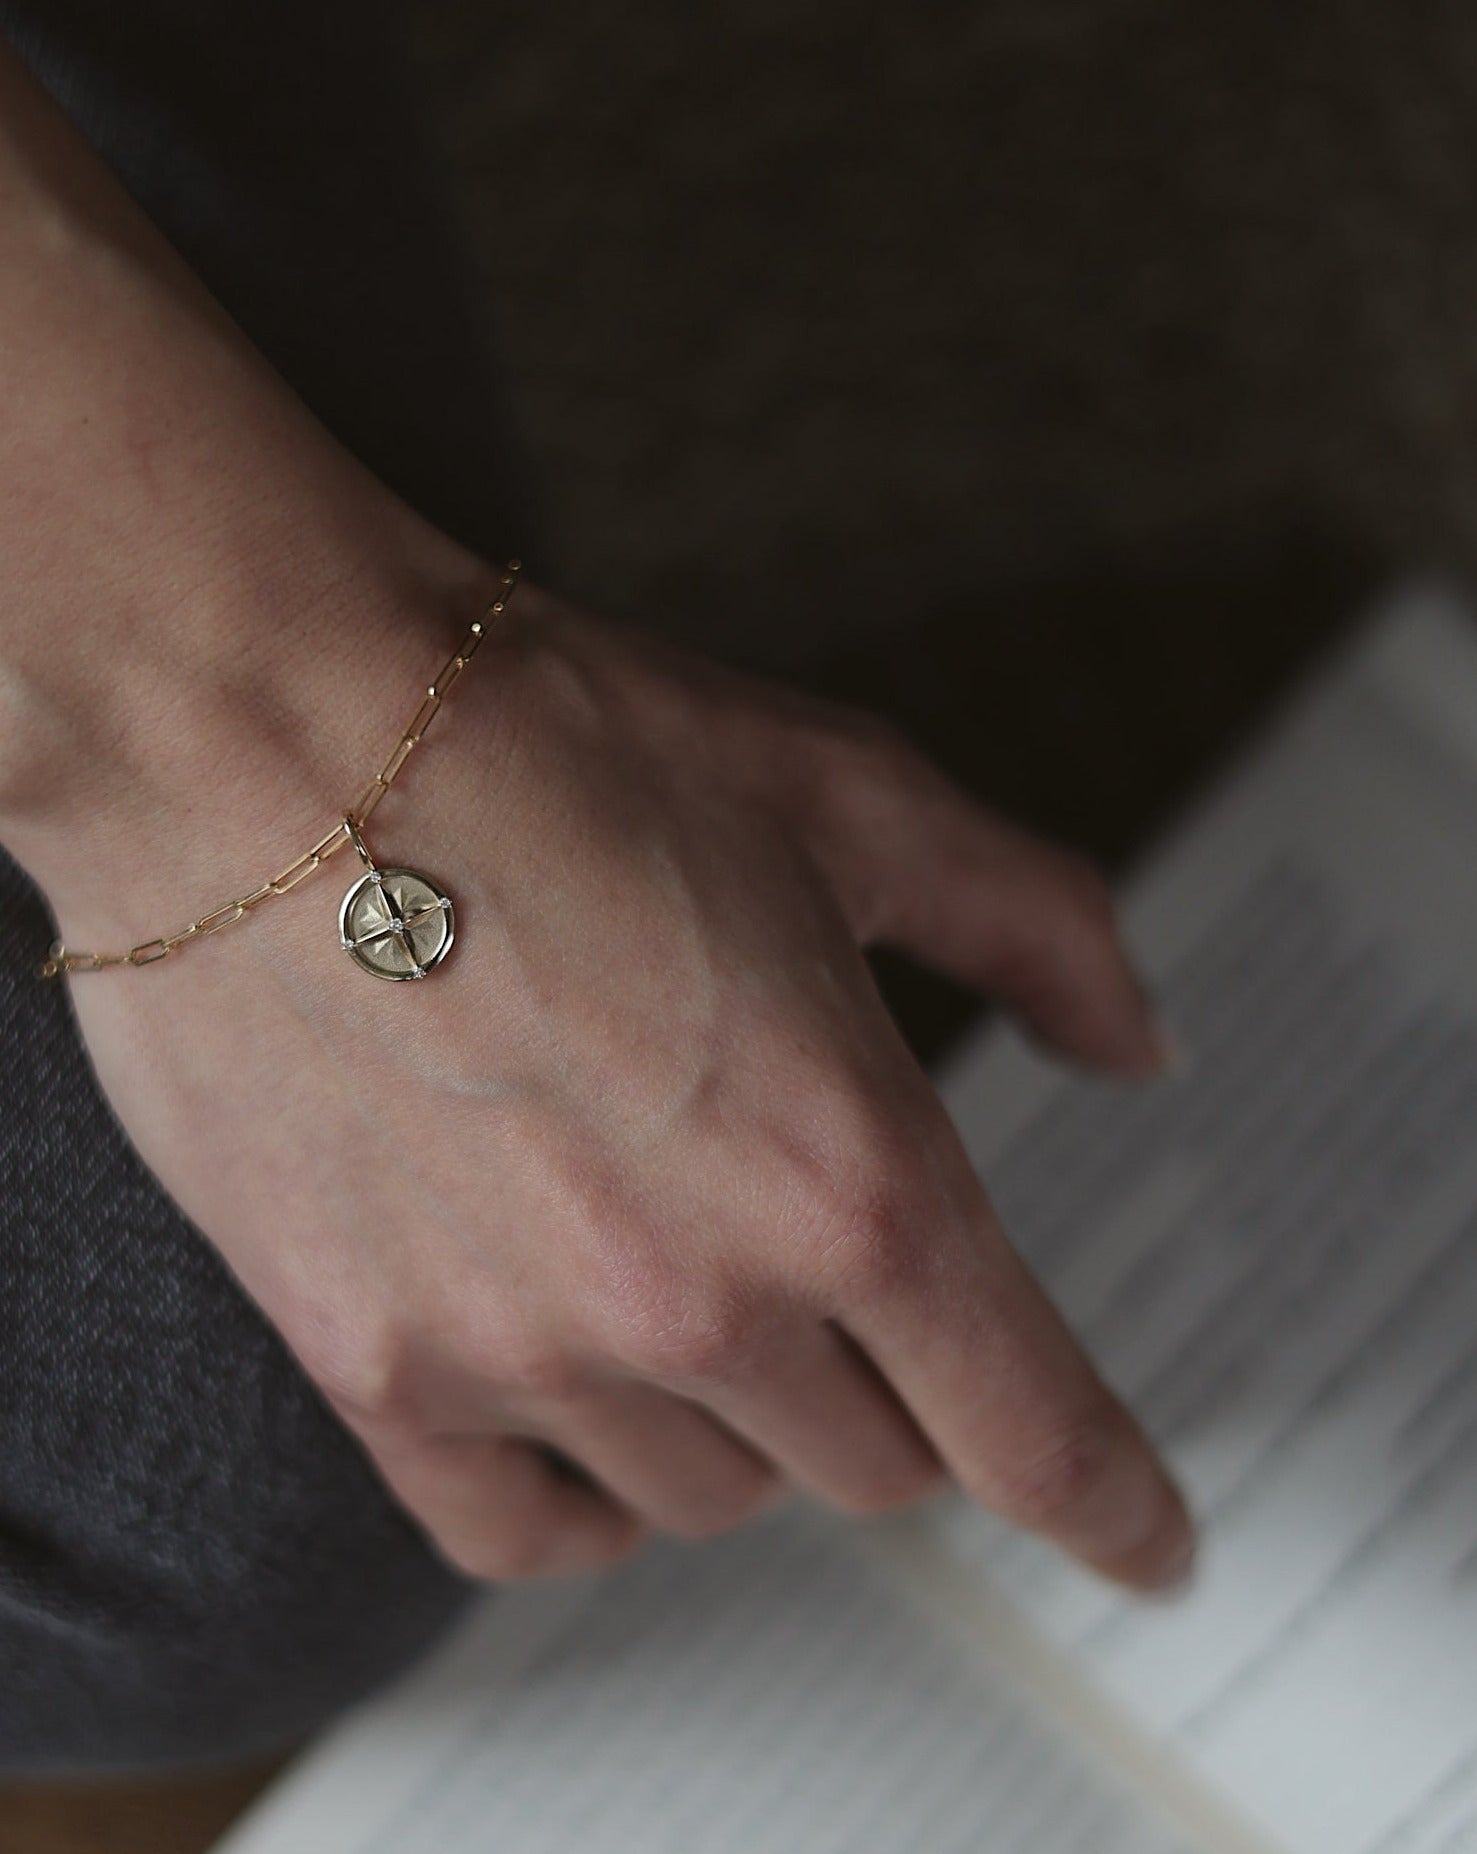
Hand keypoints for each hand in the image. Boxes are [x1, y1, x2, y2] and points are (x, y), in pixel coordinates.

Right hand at [39, 549, 1191, 1593]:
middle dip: (902, 1388)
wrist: (260, 732)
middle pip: (878, 1463)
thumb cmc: (552, 744)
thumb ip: (1037, 927)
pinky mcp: (372, 1363)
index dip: (1114, 1507)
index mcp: (852, 1174)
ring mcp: (525, 1352)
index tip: (1148, 1547)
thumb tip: (1134, 1044)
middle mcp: (700, 1302)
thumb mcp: (850, 797)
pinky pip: (528, 1532)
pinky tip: (595, 1410)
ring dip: (746, 1419)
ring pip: (715, 1498)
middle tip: (854, 1282)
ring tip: (695, 1280)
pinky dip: (594, 1494)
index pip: (1032, 1428)